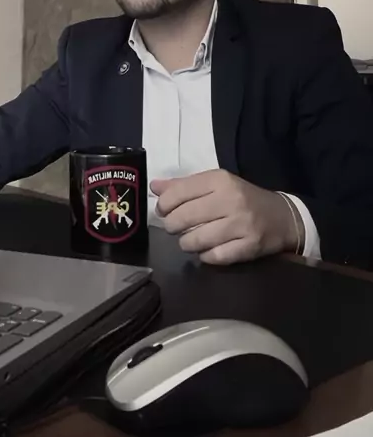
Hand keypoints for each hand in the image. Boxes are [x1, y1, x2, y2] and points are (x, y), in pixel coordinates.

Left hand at [150, 170, 301, 264]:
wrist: (282, 217)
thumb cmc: (242, 198)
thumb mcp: (216, 184)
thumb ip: (184, 185)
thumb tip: (154, 187)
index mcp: (220, 179)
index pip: (178, 192)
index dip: (164, 205)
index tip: (164, 211)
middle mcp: (230, 199)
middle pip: (183, 217)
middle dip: (172, 226)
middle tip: (176, 228)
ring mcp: (241, 224)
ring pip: (196, 240)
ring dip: (187, 244)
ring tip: (190, 240)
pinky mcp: (249, 246)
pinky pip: (214, 257)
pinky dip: (206, 256)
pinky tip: (208, 250)